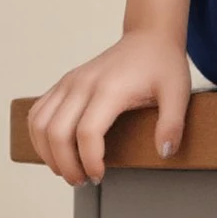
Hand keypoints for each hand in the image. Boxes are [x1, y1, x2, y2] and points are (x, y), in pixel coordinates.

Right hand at [26, 29, 192, 186]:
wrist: (149, 37)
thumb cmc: (162, 64)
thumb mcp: (178, 93)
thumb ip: (172, 124)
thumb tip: (163, 153)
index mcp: (110, 88)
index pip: (87, 133)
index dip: (89, 161)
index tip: (100, 176)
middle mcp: (83, 84)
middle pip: (57, 132)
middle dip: (66, 165)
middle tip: (82, 180)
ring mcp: (69, 82)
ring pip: (40, 124)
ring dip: (48, 153)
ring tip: (67, 170)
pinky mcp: (64, 83)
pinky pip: (38, 113)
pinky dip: (39, 136)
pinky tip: (55, 151)